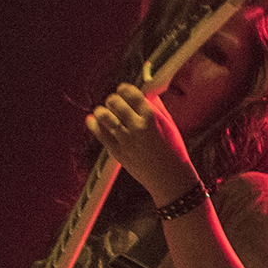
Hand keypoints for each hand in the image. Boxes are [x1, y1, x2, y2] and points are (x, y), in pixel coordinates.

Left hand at [85, 84, 200, 204]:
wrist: (170, 178)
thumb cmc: (174, 151)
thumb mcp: (170, 125)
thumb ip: (157, 107)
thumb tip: (147, 94)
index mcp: (152, 118)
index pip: (131, 94)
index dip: (125, 89)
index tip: (124, 89)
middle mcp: (137, 127)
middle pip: (115, 102)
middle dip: (113, 99)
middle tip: (115, 102)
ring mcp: (126, 140)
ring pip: (104, 116)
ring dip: (102, 111)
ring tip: (105, 112)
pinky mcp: (118, 152)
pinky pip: (100, 134)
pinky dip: (94, 124)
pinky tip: (93, 120)